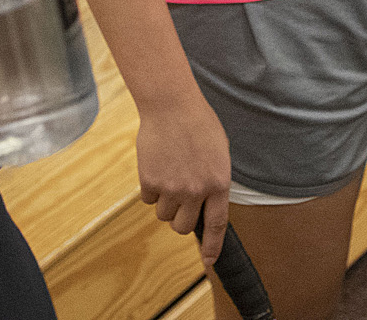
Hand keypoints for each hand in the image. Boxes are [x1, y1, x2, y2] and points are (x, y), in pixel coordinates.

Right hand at [137, 92, 231, 263]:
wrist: (171, 104)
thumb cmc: (198, 124)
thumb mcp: (219, 153)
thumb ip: (214, 181)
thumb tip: (206, 206)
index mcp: (219, 183)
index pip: (217, 225)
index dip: (212, 246)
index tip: (208, 262)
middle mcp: (196, 190)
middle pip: (182, 226)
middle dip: (179, 219)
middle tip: (179, 200)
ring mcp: (172, 187)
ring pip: (163, 215)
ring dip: (164, 201)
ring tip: (169, 172)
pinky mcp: (150, 180)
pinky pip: (148, 199)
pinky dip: (150, 187)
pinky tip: (157, 164)